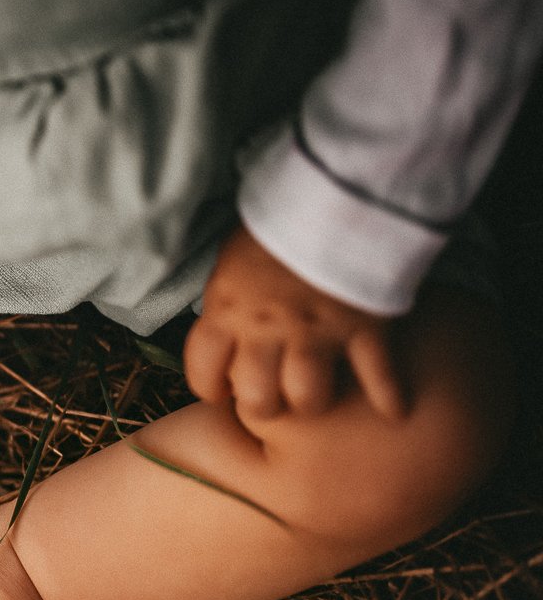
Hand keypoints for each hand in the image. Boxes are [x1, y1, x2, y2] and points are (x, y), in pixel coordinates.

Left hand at [185, 223, 407, 419]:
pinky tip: (395, 411)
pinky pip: (378, 375)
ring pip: (309, 398)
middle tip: (273, 398)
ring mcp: (319, 333)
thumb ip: (229, 295)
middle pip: (259, 399)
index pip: (203, 371)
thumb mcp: (234, 253)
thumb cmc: (279, 217)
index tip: (221, 391)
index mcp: (227, 310)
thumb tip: (224, 320)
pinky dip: (390, 395)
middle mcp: (268, 331)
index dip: (211, 388)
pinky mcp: (367, 328)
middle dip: (263, 406)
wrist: (338, 188)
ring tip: (317, 396)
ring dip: (312, 402)